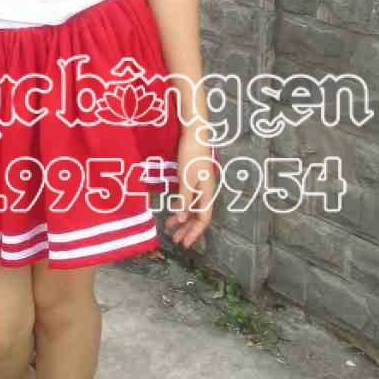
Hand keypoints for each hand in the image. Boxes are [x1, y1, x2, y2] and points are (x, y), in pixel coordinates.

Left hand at [162, 131, 216, 248]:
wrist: (194, 134)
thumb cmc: (191, 156)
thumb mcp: (186, 179)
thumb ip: (184, 199)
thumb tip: (182, 220)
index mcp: (207, 192)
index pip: (204, 218)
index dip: (194, 232)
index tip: (184, 244)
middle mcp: (206, 191)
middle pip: (199, 216)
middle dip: (188, 229)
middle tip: (176, 240)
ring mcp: (200, 185)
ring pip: (193, 208)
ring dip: (183, 219)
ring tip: (171, 229)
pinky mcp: (193, 179)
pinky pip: (189, 198)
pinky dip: (181, 206)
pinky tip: (173, 211)